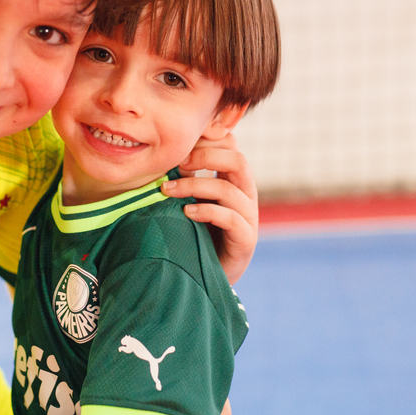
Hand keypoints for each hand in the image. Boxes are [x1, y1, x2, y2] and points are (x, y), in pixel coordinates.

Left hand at [162, 133, 258, 283]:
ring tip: (168, 191)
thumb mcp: (191, 200)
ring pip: (228, 189)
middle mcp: (246, 194)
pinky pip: (230, 218)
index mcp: (234, 180)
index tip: (179, 146)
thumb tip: (166, 157)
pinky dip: (207, 211)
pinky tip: (187, 213)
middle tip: (177, 163)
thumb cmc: (197, 234)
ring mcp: (249, 216)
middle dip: (205, 156)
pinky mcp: (246, 239)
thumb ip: (187, 178)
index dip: (208, 139)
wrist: (208, 275)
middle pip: (237, 160)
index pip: (231, 146)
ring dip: (194, 186)